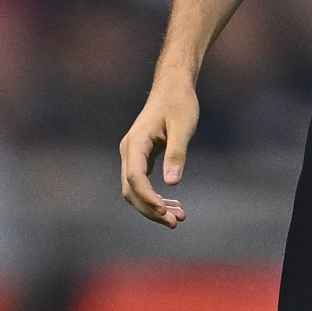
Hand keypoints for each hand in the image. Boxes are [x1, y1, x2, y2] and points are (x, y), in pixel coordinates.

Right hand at [119, 79, 199, 225]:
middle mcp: (129, 151)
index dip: (148, 198)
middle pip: (131, 189)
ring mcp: (133, 155)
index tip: (164, 212)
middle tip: (175, 222)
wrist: (173, 88)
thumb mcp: (182, 127)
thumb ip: (176, 154)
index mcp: (136, 142)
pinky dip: (155, 197)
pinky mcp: (142, 157)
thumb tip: (172, 184)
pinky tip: (174, 206)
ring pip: (135, 189)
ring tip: (178, 218)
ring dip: (153, 207)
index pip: (135, 178)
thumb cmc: (179, 104)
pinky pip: (143, 183)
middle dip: (150, 209)